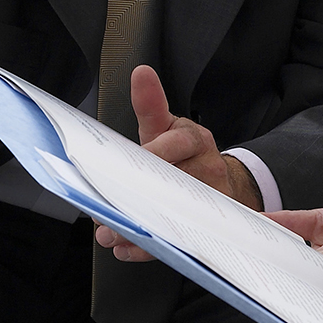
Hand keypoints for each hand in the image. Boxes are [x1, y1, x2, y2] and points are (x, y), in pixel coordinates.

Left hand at [95, 65, 263, 261]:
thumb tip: (141, 74)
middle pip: (169, 185)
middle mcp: (206, 167)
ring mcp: (208, 199)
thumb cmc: (182, 153)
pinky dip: (148, 247)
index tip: (126, 167)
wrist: (218, 182)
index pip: (173, 143)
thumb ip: (150, 103)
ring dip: (136, 228)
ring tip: (108, 233)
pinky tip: (126, 247)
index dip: (150, 155)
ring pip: (172, 215)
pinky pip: (177, 239)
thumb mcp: (166, 125)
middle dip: (133, 198)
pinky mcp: (206, 226)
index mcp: (193, 139)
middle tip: (104, 208)